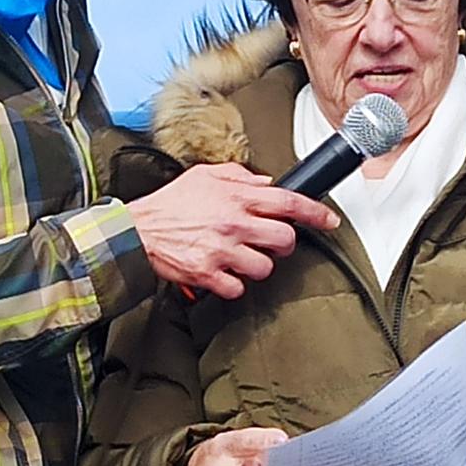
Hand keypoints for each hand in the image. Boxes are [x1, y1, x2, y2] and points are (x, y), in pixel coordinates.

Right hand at [129, 162, 337, 298]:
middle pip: (285, 240)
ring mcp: (222, 251)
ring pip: (265, 268)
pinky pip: (238, 288)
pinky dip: (234, 284)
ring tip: (241, 257)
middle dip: (284, 243)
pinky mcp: (208, 274)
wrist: (136, 230)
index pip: (289, 203)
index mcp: (236, 198)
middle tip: (271, 241)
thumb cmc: (170, 204)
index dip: (316, 212)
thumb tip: (267, 184)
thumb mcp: (205, 177)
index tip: (329, 220)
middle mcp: (233, 224)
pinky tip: (224, 272)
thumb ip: (240, 177)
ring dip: (258, 265)